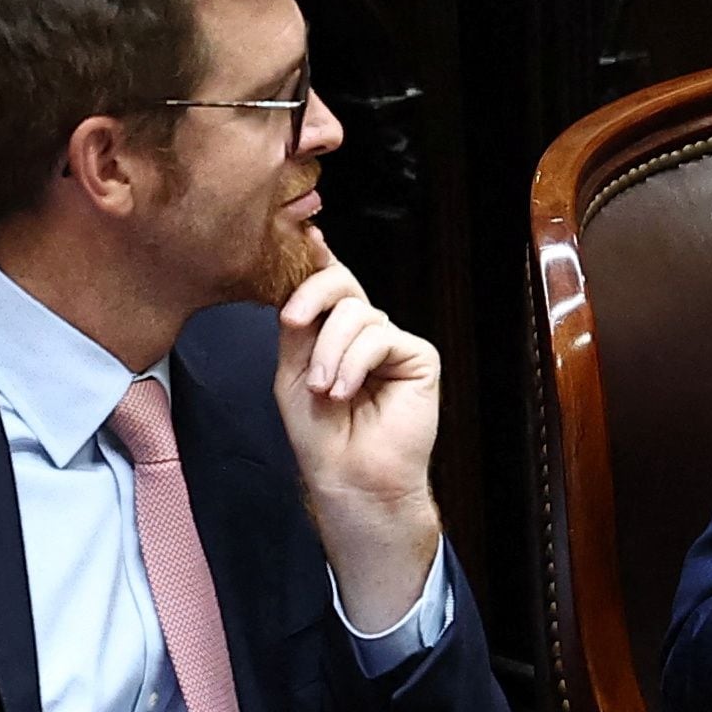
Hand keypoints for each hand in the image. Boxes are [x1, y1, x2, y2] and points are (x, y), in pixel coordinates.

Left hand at [275, 248, 444, 630]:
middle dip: (312, 296)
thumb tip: (308, 263)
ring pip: (357, 314)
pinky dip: (355, 362)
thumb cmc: (320, 434)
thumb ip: (300, 321)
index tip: (302, 232)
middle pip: (340, 284)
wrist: (349, 479)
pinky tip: (346, 391)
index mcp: (334, 332)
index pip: (326, 284)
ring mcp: (393, 342)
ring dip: (331, 352)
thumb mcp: (293, 371)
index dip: (315, 258)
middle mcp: (365, 331)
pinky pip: (380, 336)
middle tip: (292, 322)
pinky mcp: (419, 357)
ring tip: (326, 390)